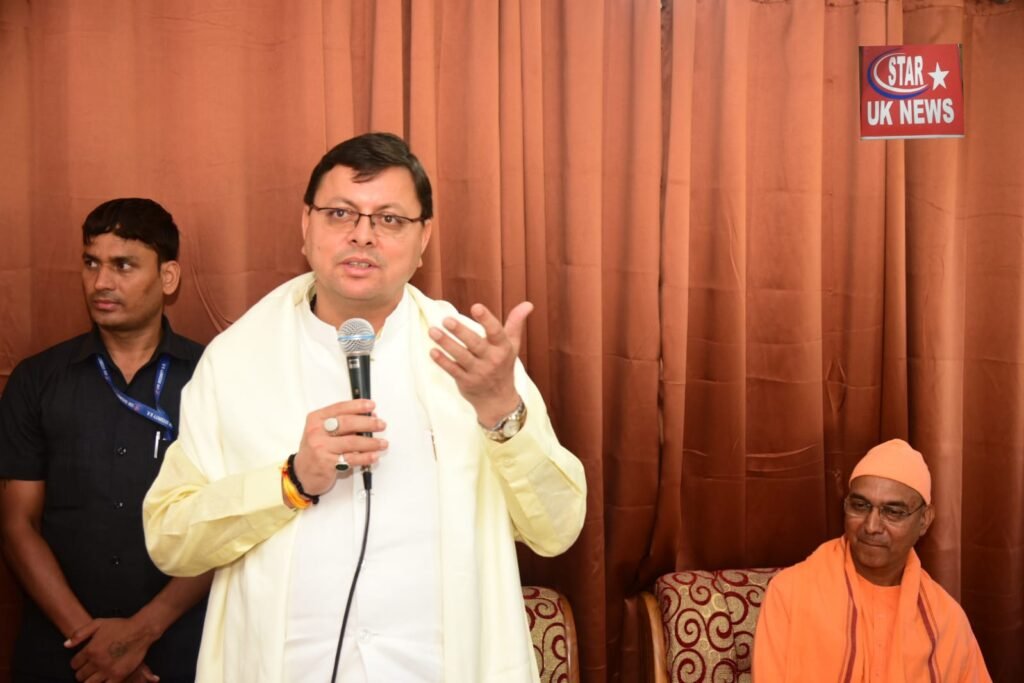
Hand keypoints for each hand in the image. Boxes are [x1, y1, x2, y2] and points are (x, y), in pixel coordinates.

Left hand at [66, 617, 154, 681]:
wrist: (141, 630)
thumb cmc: (120, 626)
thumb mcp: (98, 623)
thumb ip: (80, 634)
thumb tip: (66, 645)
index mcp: (90, 650)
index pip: (74, 664)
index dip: (77, 662)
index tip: (82, 661)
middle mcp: (97, 662)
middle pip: (80, 676)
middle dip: (82, 672)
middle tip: (89, 668)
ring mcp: (107, 670)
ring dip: (89, 680)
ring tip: (95, 675)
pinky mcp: (118, 676)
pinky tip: (103, 678)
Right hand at [293, 400, 387, 495]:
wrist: (302, 474)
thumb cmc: (316, 450)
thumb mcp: (323, 432)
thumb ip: (342, 423)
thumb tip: (369, 416)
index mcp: (316, 419)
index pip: (340, 408)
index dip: (358, 406)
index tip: (371, 405)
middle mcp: (317, 431)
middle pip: (347, 423)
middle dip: (368, 423)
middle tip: (381, 424)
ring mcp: (321, 447)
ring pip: (352, 441)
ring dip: (371, 442)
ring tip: (382, 443)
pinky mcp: (327, 463)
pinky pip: (351, 458)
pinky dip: (366, 457)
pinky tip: (374, 456)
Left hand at [428, 301, 532, 425]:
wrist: (499, 400)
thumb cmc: (503, 366)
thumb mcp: (512, 345)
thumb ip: (516, 323)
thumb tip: (528, 304)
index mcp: (503, 348)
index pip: (496, 332)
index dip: (486, 319)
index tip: (476, 307)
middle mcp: (492, 360)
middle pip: (475, 344)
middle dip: (461, 332)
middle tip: (446, 320)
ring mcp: (478, 372)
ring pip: (461, 356)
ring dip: (447, 344)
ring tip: (433, 331)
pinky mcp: (466, 382)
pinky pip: (453, 370)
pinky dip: (442, 361)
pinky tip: (432, 351)